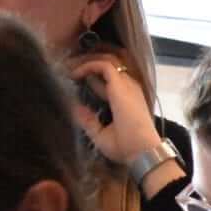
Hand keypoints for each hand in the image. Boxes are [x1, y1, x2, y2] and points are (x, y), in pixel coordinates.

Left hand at [67, 51, 163, 168]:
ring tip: (69, 65)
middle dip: (89, 59)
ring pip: (108, 58)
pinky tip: (74, 73)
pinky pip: (104, 65)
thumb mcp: (102, 135)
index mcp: (126, 98)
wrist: (141, 151)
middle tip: (69, 64)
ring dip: (87, 59)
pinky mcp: (122, 85)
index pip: (108, 77)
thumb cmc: (127, 147)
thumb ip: (89, 121)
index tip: (71, 76)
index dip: (90, 74)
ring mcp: (127, 84)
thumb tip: (75, 108)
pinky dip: (88, 65)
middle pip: (111, 62)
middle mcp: (128, 87)